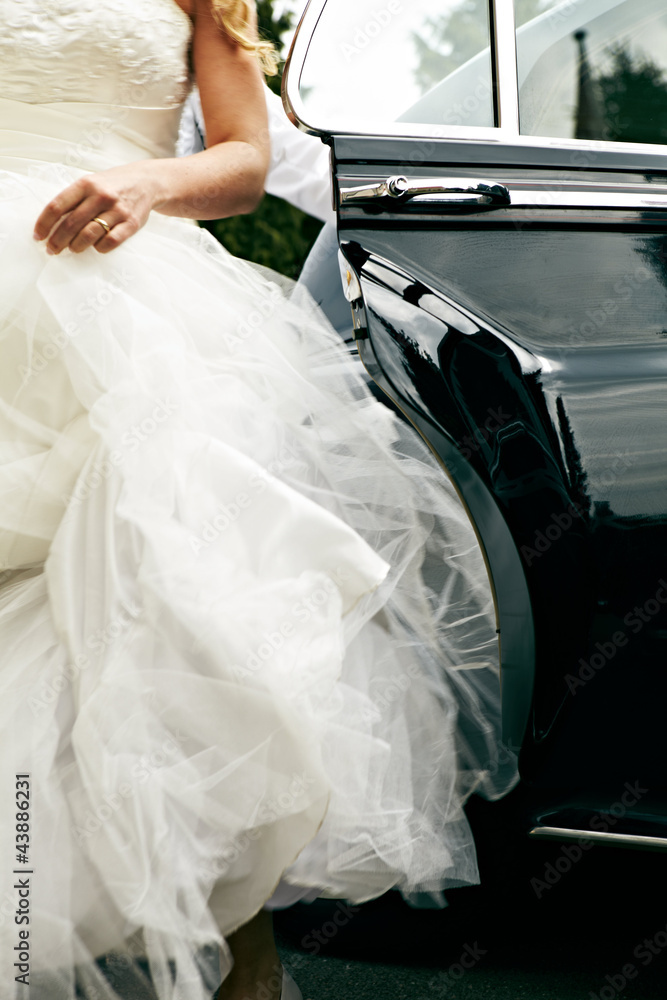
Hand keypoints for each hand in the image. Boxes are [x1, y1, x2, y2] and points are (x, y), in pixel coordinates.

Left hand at [33, 162, 160, 254]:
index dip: (44, 224)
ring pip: (89, 235)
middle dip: (57, 241)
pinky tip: (96, 247)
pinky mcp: (131, 224)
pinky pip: (110, 242)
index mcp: (86, 184)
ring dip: (76, 246)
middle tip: (52, 250)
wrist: (146, 182)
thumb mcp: (91, 183)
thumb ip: (74, 199)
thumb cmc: (113, 185)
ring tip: (72, 249)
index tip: (38, 236)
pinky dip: (99, 247)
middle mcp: (100, 196)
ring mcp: (117, 210)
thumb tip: (52, 224)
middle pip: (71, 224)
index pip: (57, 206)